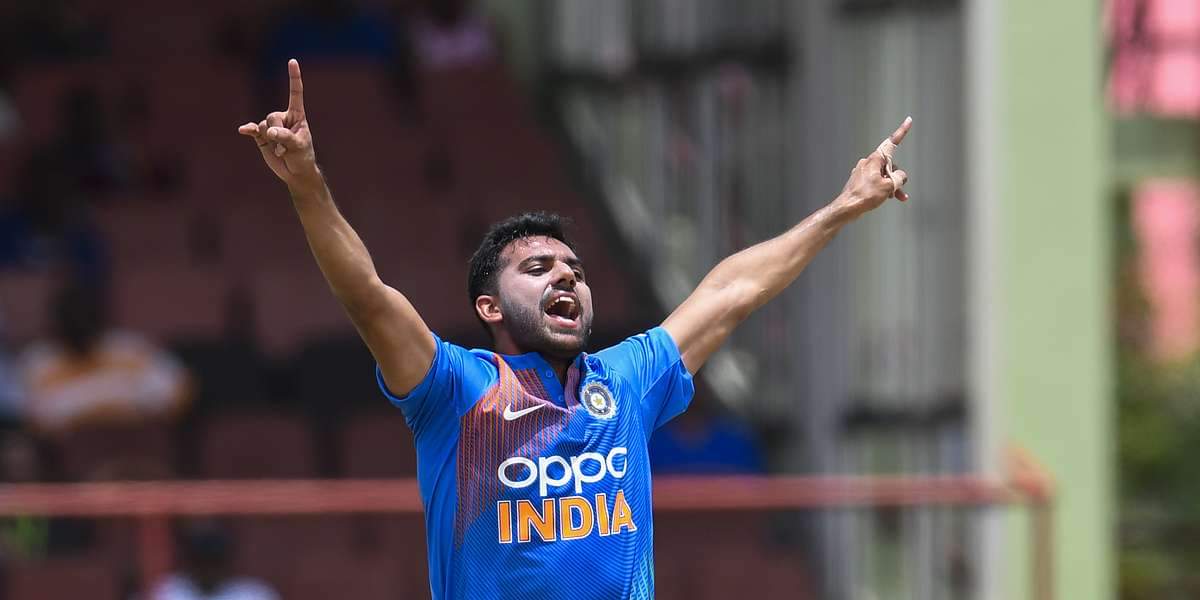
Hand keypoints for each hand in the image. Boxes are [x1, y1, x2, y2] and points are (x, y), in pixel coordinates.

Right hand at [237, 59, 321, 191]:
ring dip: (270, 140)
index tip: (292, 61)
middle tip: (285, 148)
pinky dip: (248, 130)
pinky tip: (243, 131)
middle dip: (276, 132)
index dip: (293, 77)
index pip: (295, 93)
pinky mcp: (261, 137)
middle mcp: (283, 118)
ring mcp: (271, 127)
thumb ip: (285, 137)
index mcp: (297, 115)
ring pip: (263, 125)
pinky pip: (252, 130)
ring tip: (281, 152)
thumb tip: (268, 132)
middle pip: (272, 116)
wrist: (295, 172)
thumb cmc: (303, 156)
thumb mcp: (299, 146)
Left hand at [833, 117, 911, 219]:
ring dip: (890, 186)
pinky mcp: (860, 181)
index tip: (908, 121)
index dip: (901, 131)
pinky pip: (876, 182)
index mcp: (875, 159)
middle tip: (895, 190)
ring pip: (883, 176)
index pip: (891, 143)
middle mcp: (868, 163)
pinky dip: (882, 189)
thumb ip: (899, 178)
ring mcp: (863, 172)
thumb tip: (900, 177)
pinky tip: (884, 198)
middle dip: (896, 178)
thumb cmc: (864, 195)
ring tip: (890, 197)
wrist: (847, 208)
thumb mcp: (888, 186)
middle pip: (890, 166)